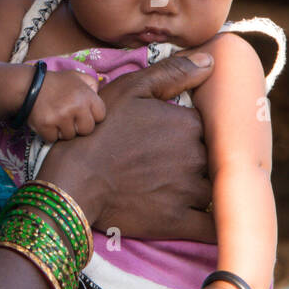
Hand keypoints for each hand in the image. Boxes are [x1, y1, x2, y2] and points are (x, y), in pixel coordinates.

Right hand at [27, 67, 104, 142]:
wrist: (28, 85)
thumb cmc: (55, 82)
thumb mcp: (76, 76)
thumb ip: (92, 84)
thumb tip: (99, 96)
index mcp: (87, 95)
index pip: (101, 116)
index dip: (91, 115)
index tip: (81, 112)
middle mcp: (76, 106)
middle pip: (87, 130)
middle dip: (78, 126)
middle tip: (68, 117)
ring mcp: (61, 117)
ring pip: (70, 136)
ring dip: (62, 130)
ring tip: (56, 117)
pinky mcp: (46, 126)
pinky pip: (53, 139)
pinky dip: (49, 133)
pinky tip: (47, 122)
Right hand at [36, 52, 216, 241]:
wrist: (73, 182)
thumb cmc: (99, 132)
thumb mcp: (129, 90)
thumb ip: (172, 73)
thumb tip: (211, 62)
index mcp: (188, 124)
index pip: (207, 128)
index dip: (193, 133)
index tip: (174, 139)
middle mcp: (195, 156)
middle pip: (212, 158)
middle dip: (199, 161)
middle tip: (172, 164)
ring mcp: (188, 191)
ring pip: (212, 189)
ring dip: (203, 189)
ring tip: (179, 189)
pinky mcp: (177, 222)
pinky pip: (210, 227)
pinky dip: (216, 225)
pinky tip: (213, 223)